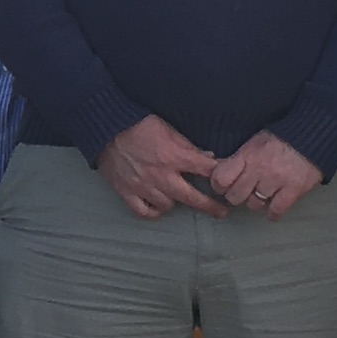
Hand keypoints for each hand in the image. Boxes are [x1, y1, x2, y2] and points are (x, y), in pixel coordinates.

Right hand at [96, 116, 229, 221]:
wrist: (107, 128)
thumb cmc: (140, 125)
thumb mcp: (170, 130)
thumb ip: (189, 147)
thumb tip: (209, 157)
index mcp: (174, 156)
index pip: (206, 170)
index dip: (221, 177)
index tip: (229, 183)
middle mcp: (161, 175)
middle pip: (192, 198)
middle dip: (210, 206)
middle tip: (222, 212)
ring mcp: (143, 186)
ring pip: (168, 206)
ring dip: (175, 201)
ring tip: (176, 195)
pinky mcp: (126, 192)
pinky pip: (144, 212)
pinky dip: (153, 211)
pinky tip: (158, 205)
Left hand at [205, 133, 325, 221]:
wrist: (313, 134)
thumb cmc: (283, 137)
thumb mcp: (255, 141)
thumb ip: (239, 157)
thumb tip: (219, 169)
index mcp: (247, 155)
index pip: (221, 178)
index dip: (219, 185)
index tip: (223, 186)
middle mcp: (259, 169)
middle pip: (235, 196)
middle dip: (237, 196)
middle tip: (243, 192)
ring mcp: (277, 180)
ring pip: (254, 204)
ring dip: (256, 202)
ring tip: (262, 196)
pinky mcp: (294, 189)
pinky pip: (276, 210)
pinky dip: (273, 213)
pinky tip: (273, 208)